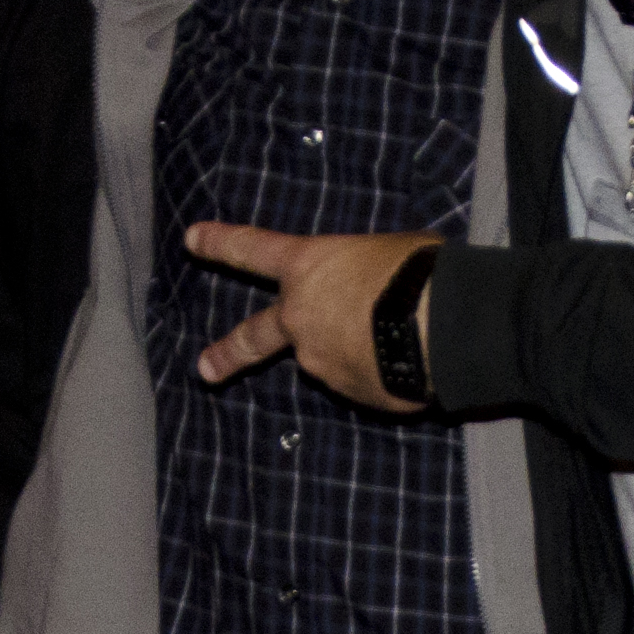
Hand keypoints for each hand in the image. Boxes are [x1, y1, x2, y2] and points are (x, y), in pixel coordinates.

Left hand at [188, 223, 437, 409]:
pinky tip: (412, 358)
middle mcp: (301, 318)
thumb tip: (375, 290)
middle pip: (253, 337)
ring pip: (332, 355)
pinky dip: (381, 371)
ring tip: (406, 336)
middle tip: (205, 370)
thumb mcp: (390, 250)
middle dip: (227, 353)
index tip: (191, 239)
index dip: (221, 242)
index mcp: (308, 267)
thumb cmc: (420, 272)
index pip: (253, 249)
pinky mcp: (352, 394)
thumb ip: (365, 272)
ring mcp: (321, 362)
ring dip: (358, 350)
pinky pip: (365, 378)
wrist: (442, 326)